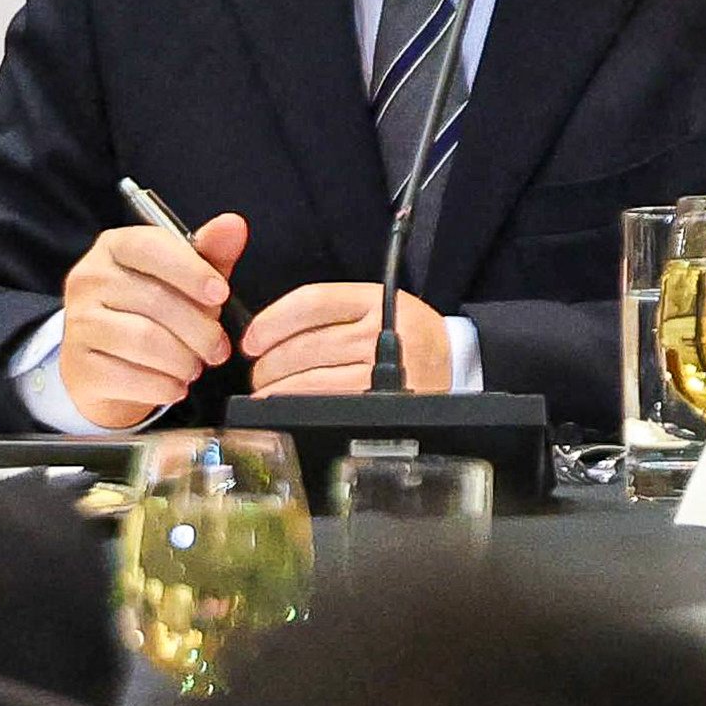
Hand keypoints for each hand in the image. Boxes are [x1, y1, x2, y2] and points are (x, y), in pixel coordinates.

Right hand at [58, 213, 247, 428]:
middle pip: (154, 300)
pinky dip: (164, 386)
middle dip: (199, 330)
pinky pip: (130, 377)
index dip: (191, 270)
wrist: (104, 368)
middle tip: (218, 348)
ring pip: (144, 340)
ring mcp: (79, 324)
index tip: (221, 294)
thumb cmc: (149, 316)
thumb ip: (209, 254)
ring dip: (183, 360)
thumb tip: (234, 225)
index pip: (150, 247)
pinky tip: (175, 385)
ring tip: (195, 366)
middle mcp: (89, 280)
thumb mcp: (183, 281)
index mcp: (114, 248)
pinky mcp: (80, 366)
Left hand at [242, 281, 450, 396]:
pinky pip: (328, 402)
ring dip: (277, 387)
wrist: (454, 359)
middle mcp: (380, 331)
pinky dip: (297, 405)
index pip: (311, 302)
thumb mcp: (376, 304)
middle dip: (269, 361)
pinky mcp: (382, 400)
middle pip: (306, 344)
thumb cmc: (403, 333)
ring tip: (264, 389)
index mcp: (374, 300)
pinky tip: (283, 405)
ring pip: (312, 377)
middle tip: (256, 370)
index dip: (272, 321)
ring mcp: (382, 369)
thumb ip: (330, 312)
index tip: (252, 338)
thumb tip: (268, 332)